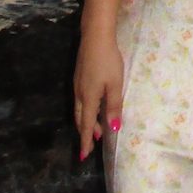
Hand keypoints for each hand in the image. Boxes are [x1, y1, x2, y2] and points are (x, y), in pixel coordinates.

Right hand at [73, 31, 123, 160]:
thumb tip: (113, 129)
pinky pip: (81, 101)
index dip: (85, 141)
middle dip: (85, 133)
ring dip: (86, 122)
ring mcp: (77, 85)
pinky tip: (92, 109)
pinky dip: (86, 111)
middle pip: (81, 119)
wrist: (95, 37)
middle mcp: (79, 94)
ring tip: (94, 132)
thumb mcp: (115, 85)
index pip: (86, 125)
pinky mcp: (79, 77)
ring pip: (80, 110)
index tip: (84, 155)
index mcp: (88, 98)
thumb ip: (113, 107)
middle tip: (89, 147)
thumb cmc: (108, 61)